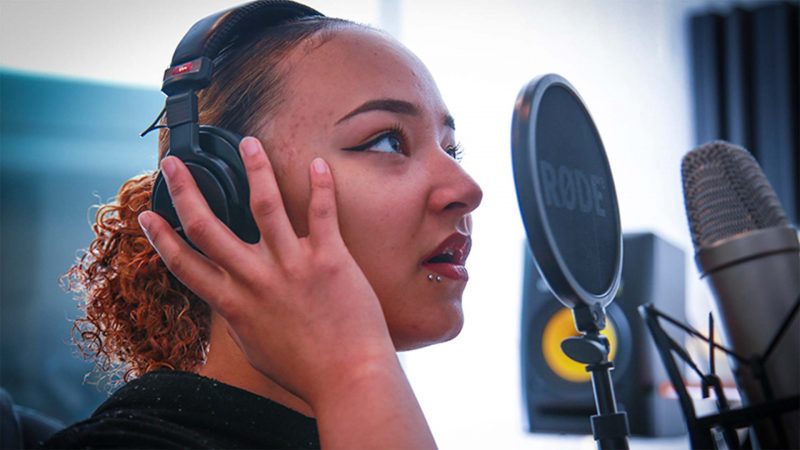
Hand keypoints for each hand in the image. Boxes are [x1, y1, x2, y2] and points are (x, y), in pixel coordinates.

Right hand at [137, 137, 394, 404]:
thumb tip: (227, 300)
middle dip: (185, 190)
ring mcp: (292, 266)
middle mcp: (255, 280)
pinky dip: (321, 185)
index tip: (147, 216)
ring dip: (255, 169)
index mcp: (233, 304)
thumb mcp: (255, 348)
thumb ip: (238, 318)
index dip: (161, 238)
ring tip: (248, 143)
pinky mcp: (329, 259)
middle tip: (173, 164)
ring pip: (265, 205)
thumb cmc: (305, 370)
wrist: (348, 380)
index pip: (184, 264)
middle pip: (207, 226)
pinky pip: (322, 212)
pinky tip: (318, 162)